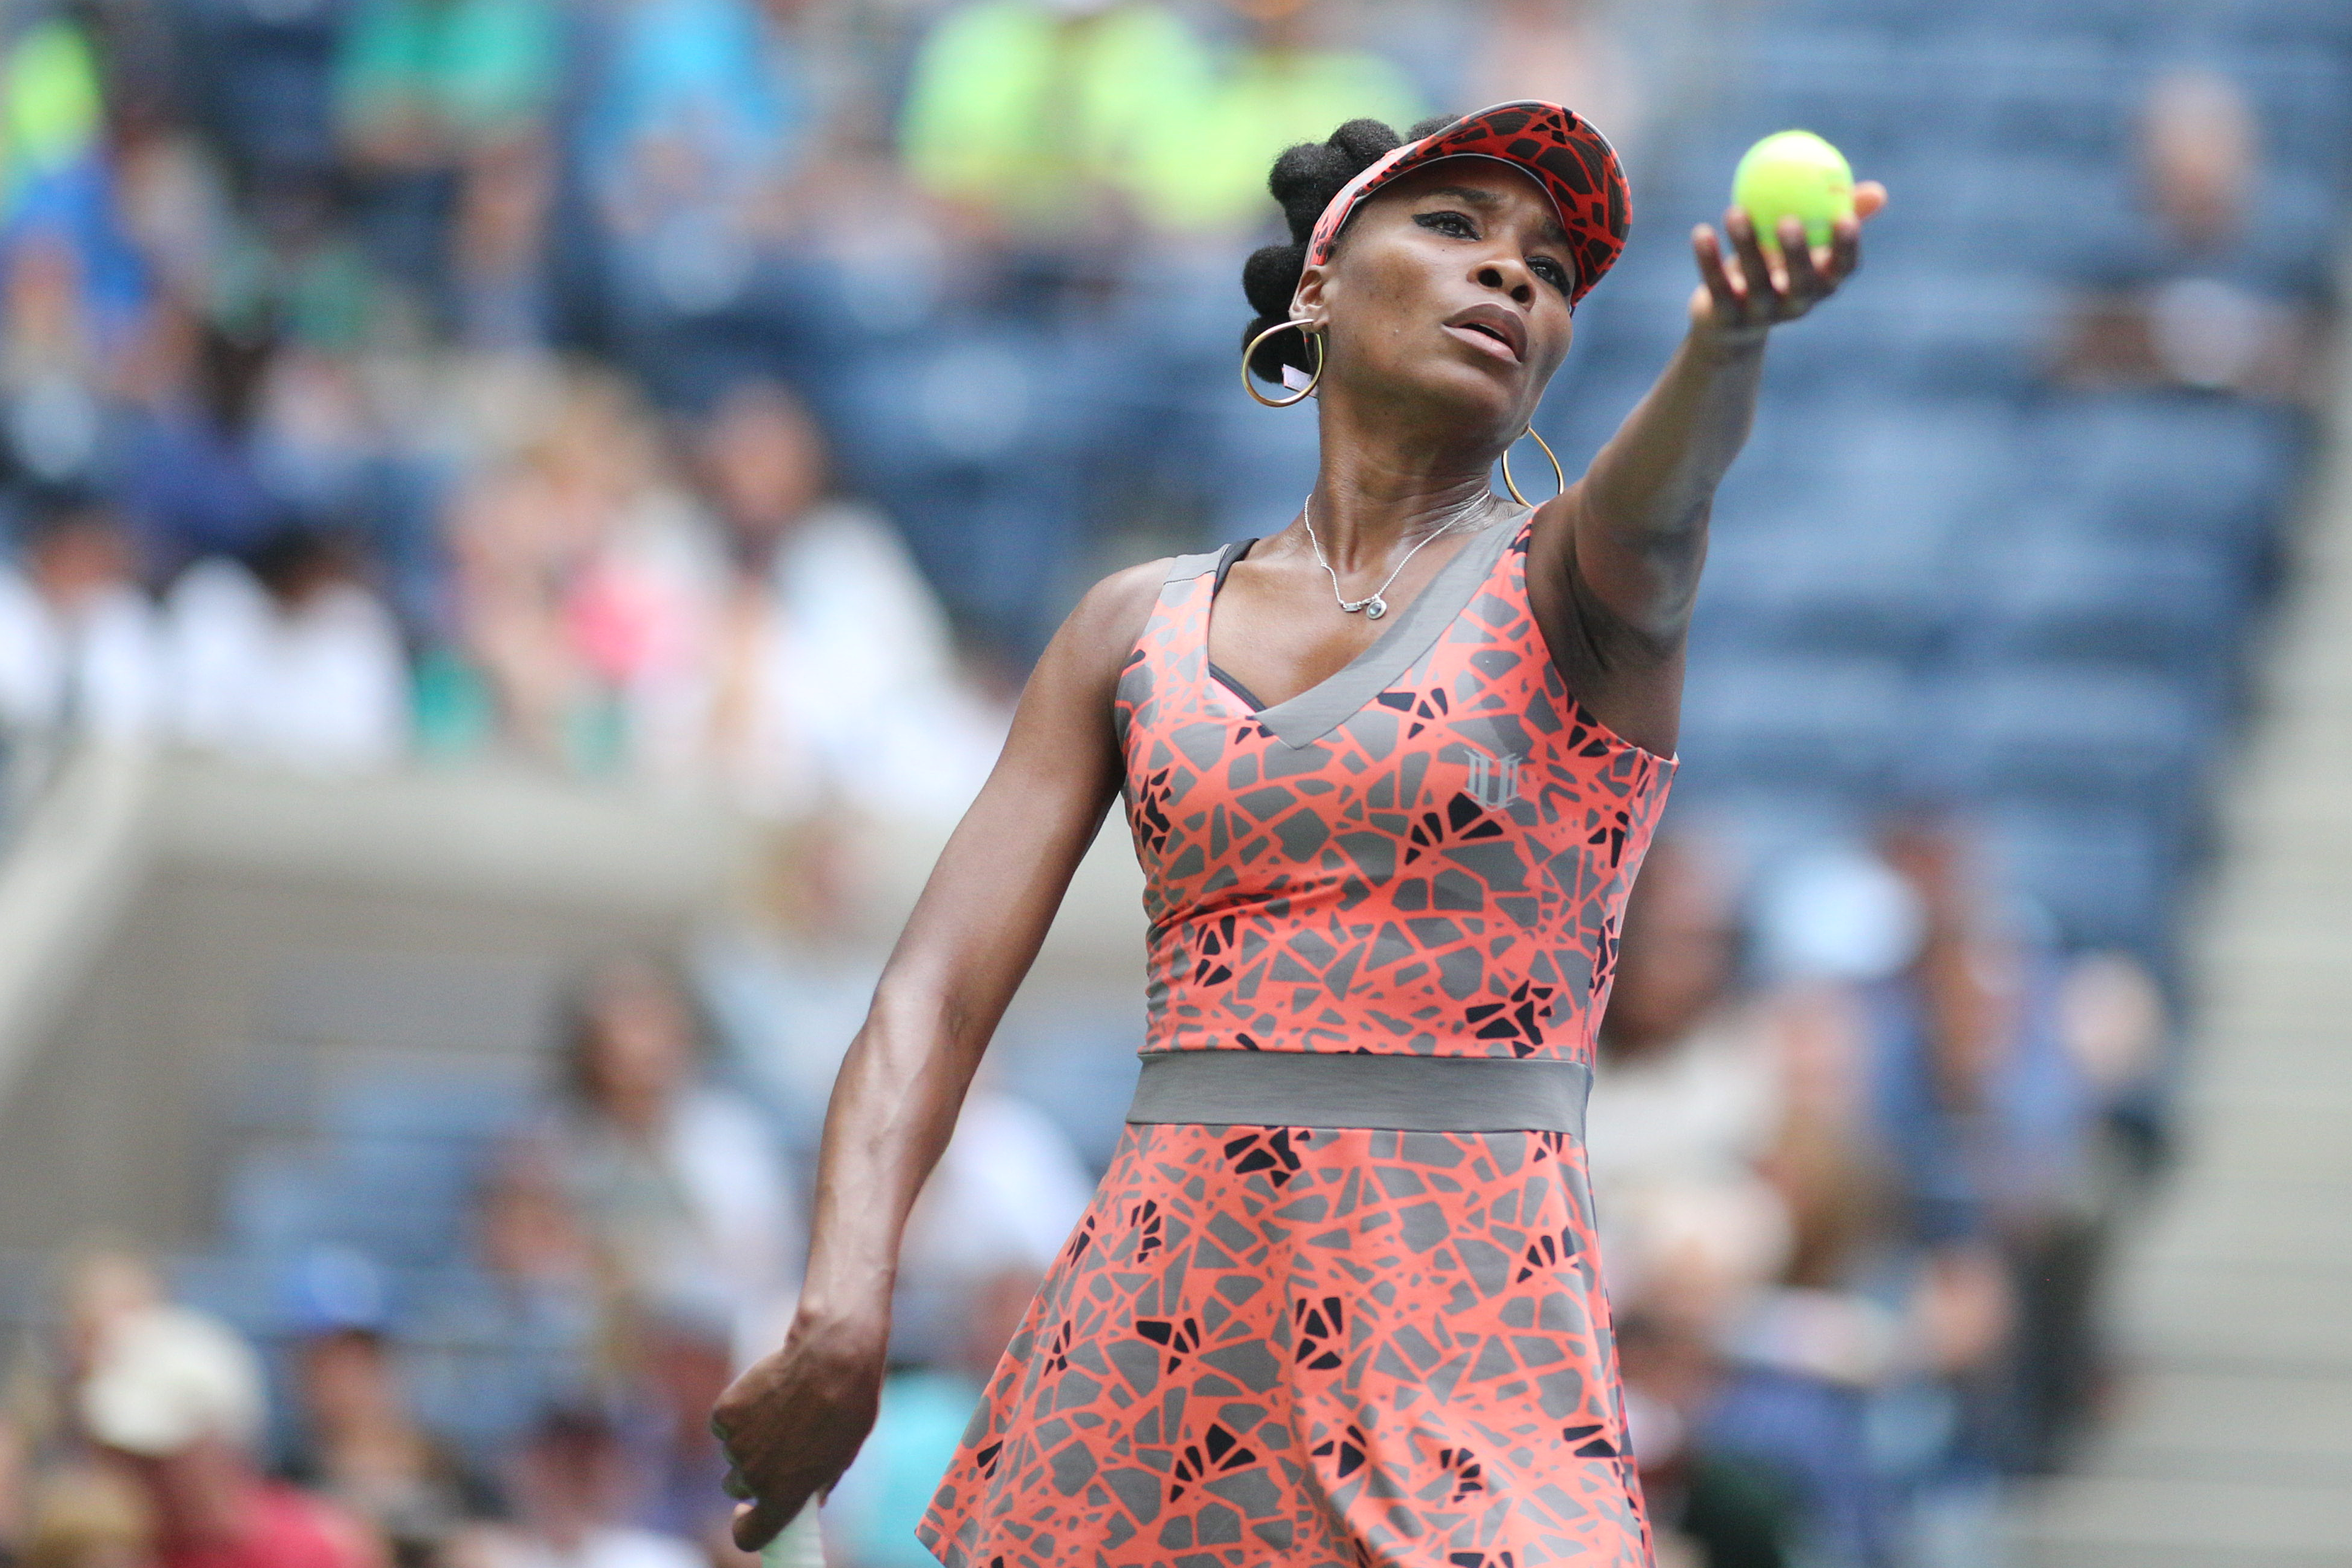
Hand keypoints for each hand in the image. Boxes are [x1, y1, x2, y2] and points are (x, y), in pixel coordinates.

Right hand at [711, 1310, 888, 1550]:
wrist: (830, 1356)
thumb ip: (819, 1482)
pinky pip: (725, 1422)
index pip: (750, 1536)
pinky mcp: (724, 1414)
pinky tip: (767, 1392)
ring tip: (781, 1407)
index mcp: (785, 1494)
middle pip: (738, 1487)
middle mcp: (754, 1477)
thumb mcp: (842, 1454)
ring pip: (732, 1450)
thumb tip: (810, 1498)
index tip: (748, 1515)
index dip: (747, 1528)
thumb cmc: (847, 1404)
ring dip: (748, 1436)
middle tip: (775, 1444)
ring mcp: (735, 1445)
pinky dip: (739, 1412)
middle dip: (752, 1473)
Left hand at [1687, 182, 1887, 343]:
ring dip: (1745, 245)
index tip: (1844, 218)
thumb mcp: (1803, 243)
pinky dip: (1708, 259)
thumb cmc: (1774, 269)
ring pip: (1756, 282)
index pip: (1843, 270)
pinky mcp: (1727, 321)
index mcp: (1821, 285)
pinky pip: (1717, 287)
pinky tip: (1702, 232)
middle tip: (1788, 219)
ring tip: (1735, 211)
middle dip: (1797, 253)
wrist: (1729, 324)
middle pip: (1802, 282)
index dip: (1846, 249)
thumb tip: (1878, 191)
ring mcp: (1761, 315)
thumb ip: (1832, 214)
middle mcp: (1796, 305)